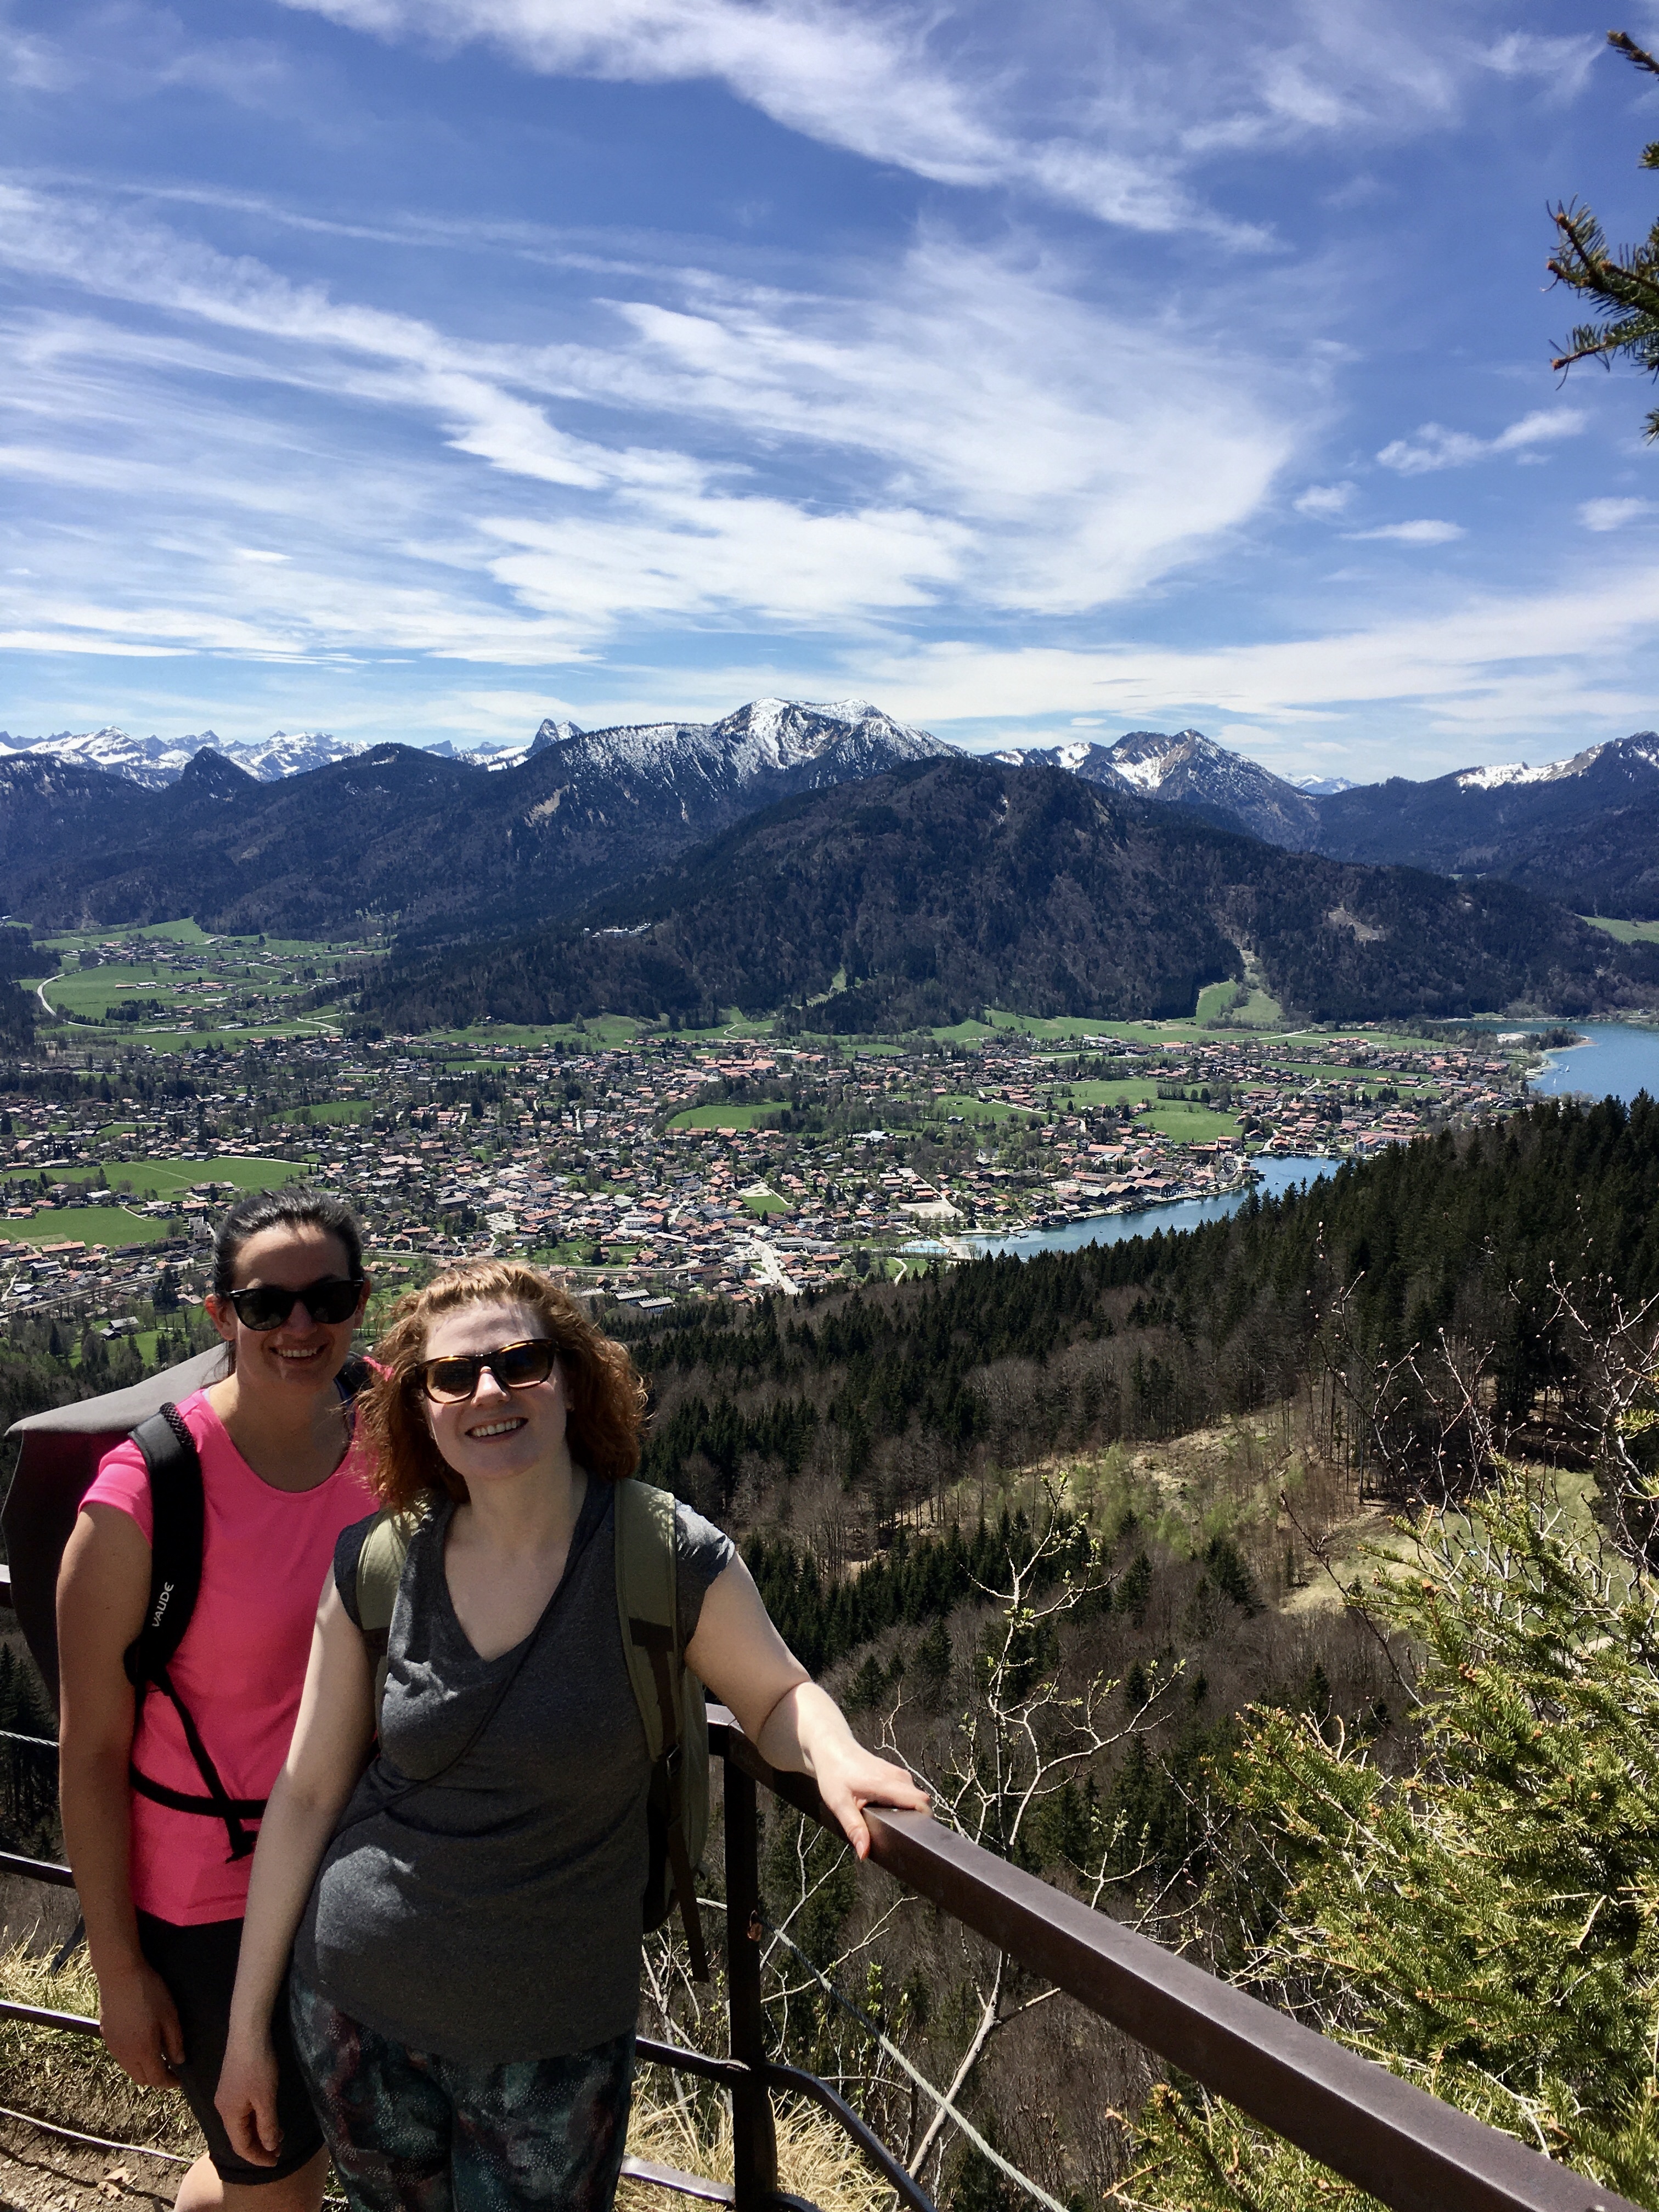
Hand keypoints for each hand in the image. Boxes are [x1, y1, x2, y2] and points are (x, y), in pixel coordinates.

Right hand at [95, 1957, 184, 2088]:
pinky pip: (121, 2056)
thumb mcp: (169, 2015)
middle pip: (141, 2078)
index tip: (180, 2080)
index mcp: (143, 2051)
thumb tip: (179, 2060)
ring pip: (129, 2069)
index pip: (157, 2079)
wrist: (119, 1975)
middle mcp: (125, 2055)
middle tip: (169, 2068)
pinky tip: (140, 2042)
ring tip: (156, 2055)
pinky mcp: (106, 2036)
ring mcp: (113, 2046)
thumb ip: (175, 2041)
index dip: (170, 2083)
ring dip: (143, 2068)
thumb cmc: (149, 1992)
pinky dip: (132, 2057)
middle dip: (156, 2078)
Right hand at [215, 2027, 282, 2167]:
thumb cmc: (258, 2066)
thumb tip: (270, 2146)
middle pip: (240, 2136)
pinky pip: (243, 2111)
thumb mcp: (266, 2098)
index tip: (275, 2161)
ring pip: (242, 2123)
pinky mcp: (233, 2084)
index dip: (258, 2157)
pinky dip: (256, 2118)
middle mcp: (223, 2108)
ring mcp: (227, 2095)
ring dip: (259, 2131)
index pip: (241, 2146)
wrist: (248, 2032)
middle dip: (259, 2146)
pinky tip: (268, 2115)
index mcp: (229, 2115)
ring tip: (279, 2135)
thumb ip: (267, 2125)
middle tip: (280, 2150)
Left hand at [810, 1738, 930, 1859]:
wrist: (832, 1749)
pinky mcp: (896, 1774)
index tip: (914, 1836)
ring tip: (889, 1824)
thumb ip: (854, 1828)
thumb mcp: (839, 1804)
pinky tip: (886, 1812)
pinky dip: (903, 1804)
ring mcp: (898, 1774)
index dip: (923, 1821)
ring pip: (915, 1798)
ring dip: (908, 1812)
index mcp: (887, 1783)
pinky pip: (908, 1793)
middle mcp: (898, 1776)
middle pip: (921, 1803)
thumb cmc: (834, 1773)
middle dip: (914, 1821)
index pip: (920, 1802)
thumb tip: (864, 1852)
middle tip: (896, 1835)